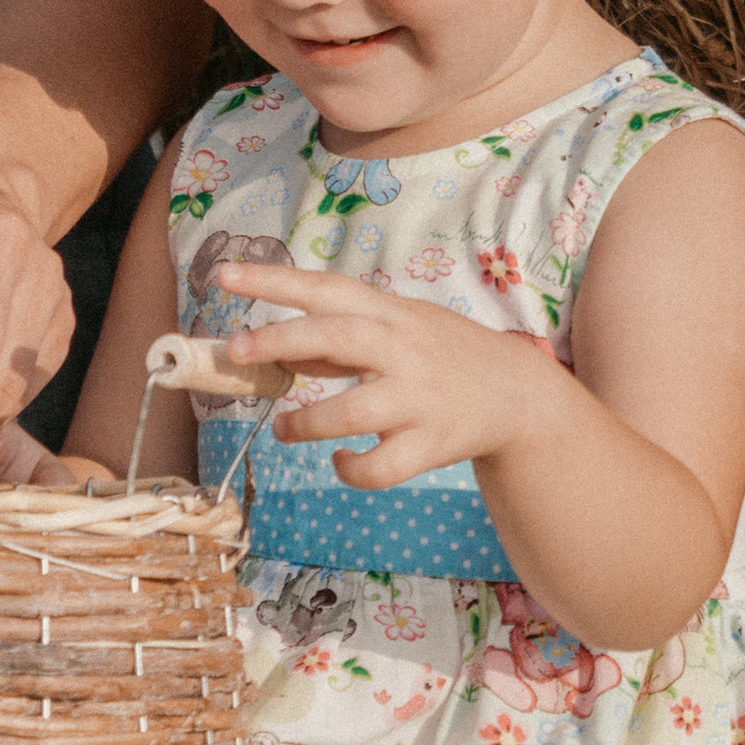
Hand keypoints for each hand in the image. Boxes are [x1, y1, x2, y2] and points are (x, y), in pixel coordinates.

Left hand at [213, 263, 568, 489]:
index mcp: (390, 314)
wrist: (519, 396)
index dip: (274, 280)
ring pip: (353, 412)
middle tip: (238, 351)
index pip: (326, 288)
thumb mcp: (396, 328)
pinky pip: (382, 466)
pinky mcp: (432, 444)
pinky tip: (341, 462)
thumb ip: (338, 337)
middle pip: (337, 337)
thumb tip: (274, 348)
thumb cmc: (442, 355)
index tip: (224, 274)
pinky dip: (352, 469)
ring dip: (306, 423)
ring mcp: (419, 398)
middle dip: (281, 341)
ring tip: (283, 430)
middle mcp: (404, 349)